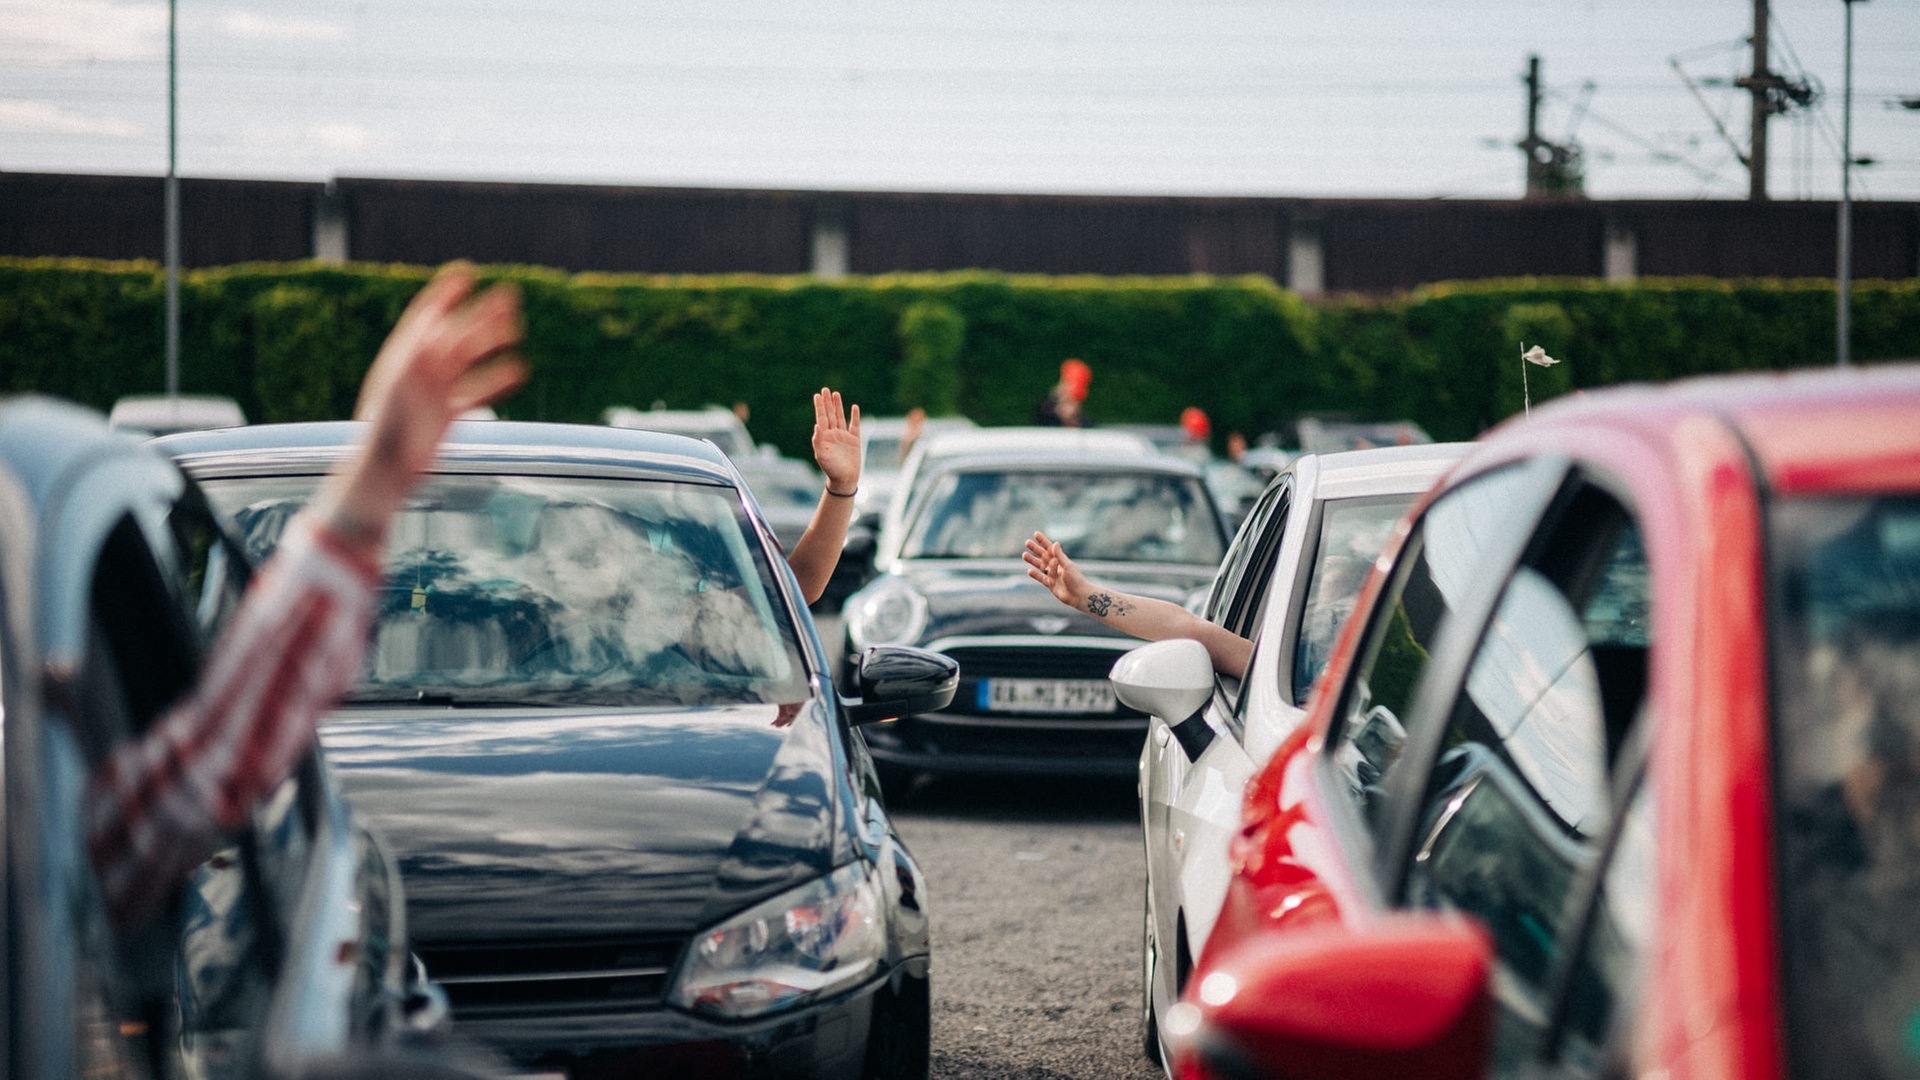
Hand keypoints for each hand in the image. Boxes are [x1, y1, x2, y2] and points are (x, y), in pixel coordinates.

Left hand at [318, 263, 526, 541]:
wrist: (384, 472)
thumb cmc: (384, 429)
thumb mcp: (400, 385)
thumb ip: (419, 354)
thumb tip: (437, 327)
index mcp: (402, 356)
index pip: (426, 315)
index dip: (446, 293)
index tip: (467, 272)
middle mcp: (420, 370)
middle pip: (456, 333)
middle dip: (481, 314)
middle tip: (510, 296)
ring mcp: (435, 392)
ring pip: (470, 360)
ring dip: (492, 343)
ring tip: (517, 329)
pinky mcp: (448, 415)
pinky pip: (477, 391)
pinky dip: (498, 380)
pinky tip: (519, 371)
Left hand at [812, 387, 861, 494]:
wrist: (845, 479)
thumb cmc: (831, 469)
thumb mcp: (821, 455)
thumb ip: (818, 440)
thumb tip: (816, 425)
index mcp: (824, 436)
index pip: (821, 418)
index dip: (820, 406)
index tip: (817, 395)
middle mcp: (833, 434)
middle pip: (830, 414)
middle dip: (827, 402)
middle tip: (825, 390)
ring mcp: (844, 436)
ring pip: (840, 417)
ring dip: (838, 406)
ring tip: (835, 394)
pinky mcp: (854, 440)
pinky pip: (854, 425)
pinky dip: (854, 416)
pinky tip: (853, 407)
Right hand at [1023, 531, 1087, 609]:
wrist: (1078, 596)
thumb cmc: (1076, 580)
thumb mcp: (1067, 566)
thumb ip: (1059, 556)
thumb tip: (1054, 543)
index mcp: (1061, 560)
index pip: (1050, 548)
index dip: (1043, 541)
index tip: (1036, 534)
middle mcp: (1056, 566)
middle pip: (1043, 555)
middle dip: (1035, 549)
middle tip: (1027, 542)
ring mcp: (1053, 575)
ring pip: (1040, 566)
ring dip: (1032, 560)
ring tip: (1024, 555)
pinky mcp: (1051, 584)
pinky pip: (1041, 578)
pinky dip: (1035, 575)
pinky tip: (1029, 571)